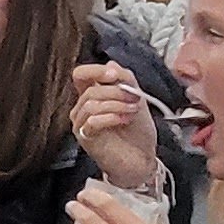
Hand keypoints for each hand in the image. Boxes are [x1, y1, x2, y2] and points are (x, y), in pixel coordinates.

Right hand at [70, 63, 163, 190]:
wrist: (142, 159)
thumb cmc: (137, 132)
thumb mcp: (136, 98)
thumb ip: (125, 80)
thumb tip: (111, 64)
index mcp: (93, 95)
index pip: (81, 75)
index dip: (95, 70)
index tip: (115, 75)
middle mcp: (83, 109)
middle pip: (90, 89)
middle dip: (116, 91)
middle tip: (135, 98)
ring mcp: (82, 124)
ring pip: (91, 104)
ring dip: (116, 104)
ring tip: (133, 110)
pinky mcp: (86, 138)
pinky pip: (92, 121)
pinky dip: (111, 117)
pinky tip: (124, 119)